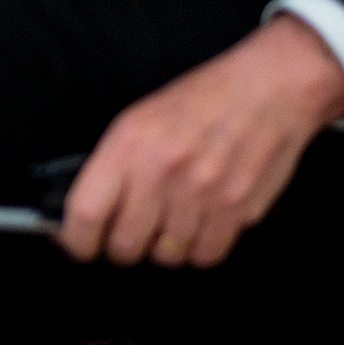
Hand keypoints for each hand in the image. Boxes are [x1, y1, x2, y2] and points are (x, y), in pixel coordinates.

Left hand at [56, 14, 343, 268]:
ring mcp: (202, 194)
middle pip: (126, 245)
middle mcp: (161, 171)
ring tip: (173, 217)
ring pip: (167, 256)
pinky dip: (200, 247)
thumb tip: (89, 211)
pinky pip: (205, 255)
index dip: (76, 239)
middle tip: (132, 230)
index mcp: (129, 144)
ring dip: (165, 245)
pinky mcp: (237, 210)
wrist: (267, 88)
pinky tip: (201, 222)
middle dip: (124, 245)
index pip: (86, 212)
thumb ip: (114, 165)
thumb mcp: (140, 118)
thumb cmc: (201, 100)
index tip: (78, 244)